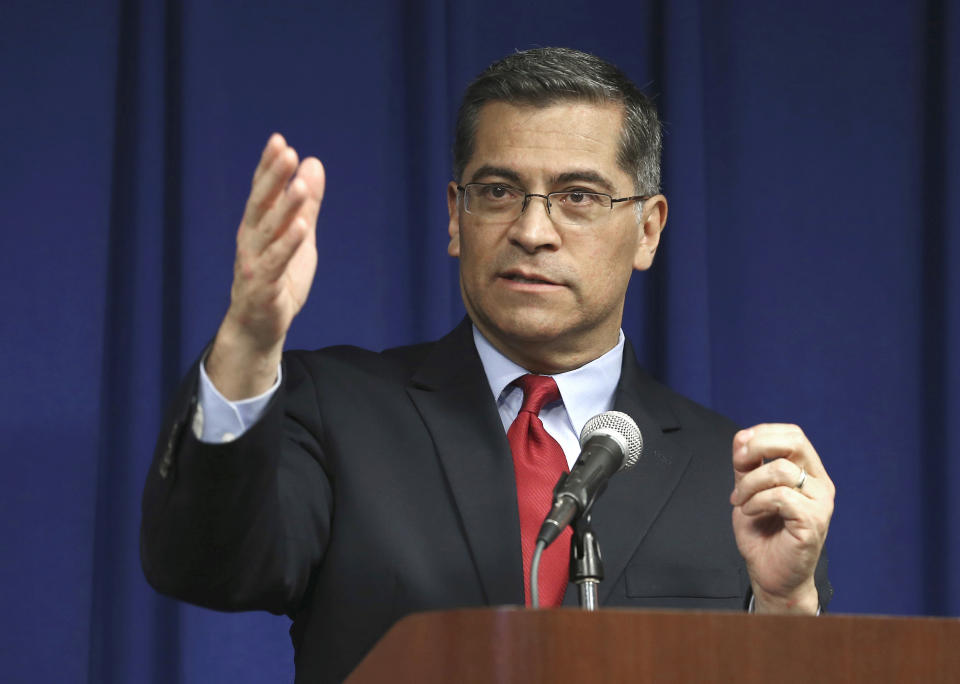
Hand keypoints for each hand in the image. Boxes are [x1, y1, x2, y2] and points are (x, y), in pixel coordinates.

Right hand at [207, 134, 325, 398]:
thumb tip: (313, 164)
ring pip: (268, 231)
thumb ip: (305, 204)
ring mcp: (254, 263)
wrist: (258, 327)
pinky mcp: (263, 287)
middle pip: (260, 203)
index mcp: (257, 227)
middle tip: (285, 151)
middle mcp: (250, 241)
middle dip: (272, 177)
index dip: (268, 167)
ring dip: (285, 207)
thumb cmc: (278, 279)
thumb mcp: (298, 237)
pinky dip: (288, 244)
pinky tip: (301, 226)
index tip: (279, 140)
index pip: (261, 191)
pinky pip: (276, 262)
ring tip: (300, 185)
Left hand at [730, 424, 833, 613]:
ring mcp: (820, 503)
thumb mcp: (748, 490)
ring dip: (750, 484)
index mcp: (809, 473)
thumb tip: (743, 437)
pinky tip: (751, 513)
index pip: (793, 434)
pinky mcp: (813, 522)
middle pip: (795, 441)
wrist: (770, 575)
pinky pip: (781, 496)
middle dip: (759, 446)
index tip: (739, 451)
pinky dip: (757, 502)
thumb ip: (747, 465)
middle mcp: (820, 485)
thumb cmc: (763, 534)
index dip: (762, 433)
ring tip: (742, 502)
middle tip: (739, 464)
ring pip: (782, 470)